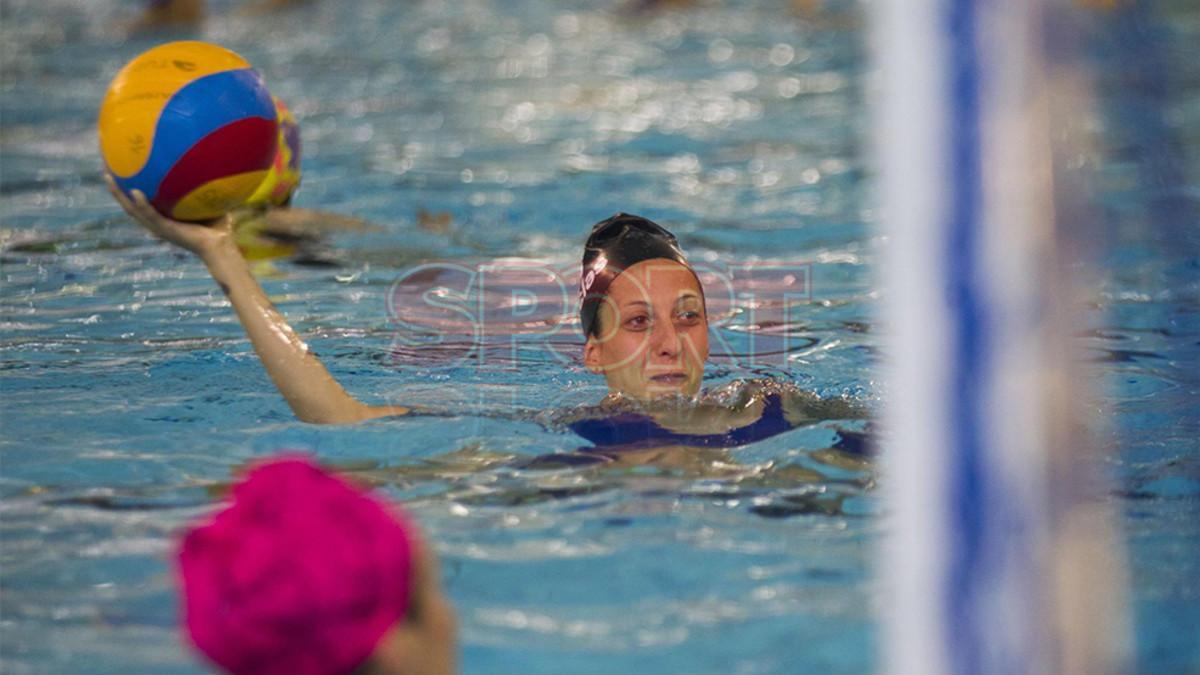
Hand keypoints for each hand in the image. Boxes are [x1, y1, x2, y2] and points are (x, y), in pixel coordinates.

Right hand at [105, 173, 235, 259]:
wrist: (221, 247)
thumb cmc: (219, 227)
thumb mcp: (209, 201)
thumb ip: (204, 186)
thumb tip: (208, 162)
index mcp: (163, 217)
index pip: (141, 201)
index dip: (128, 187)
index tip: (120, 170)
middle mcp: (157, 222)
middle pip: (129, 204)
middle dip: (116, 188)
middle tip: (106, 170)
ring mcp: (159, 227)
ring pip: (132, 210)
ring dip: (119, 194)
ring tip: (109, 177)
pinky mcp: (166, 230)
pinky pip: (150, 216)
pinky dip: (142, 204)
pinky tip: (134, 191)